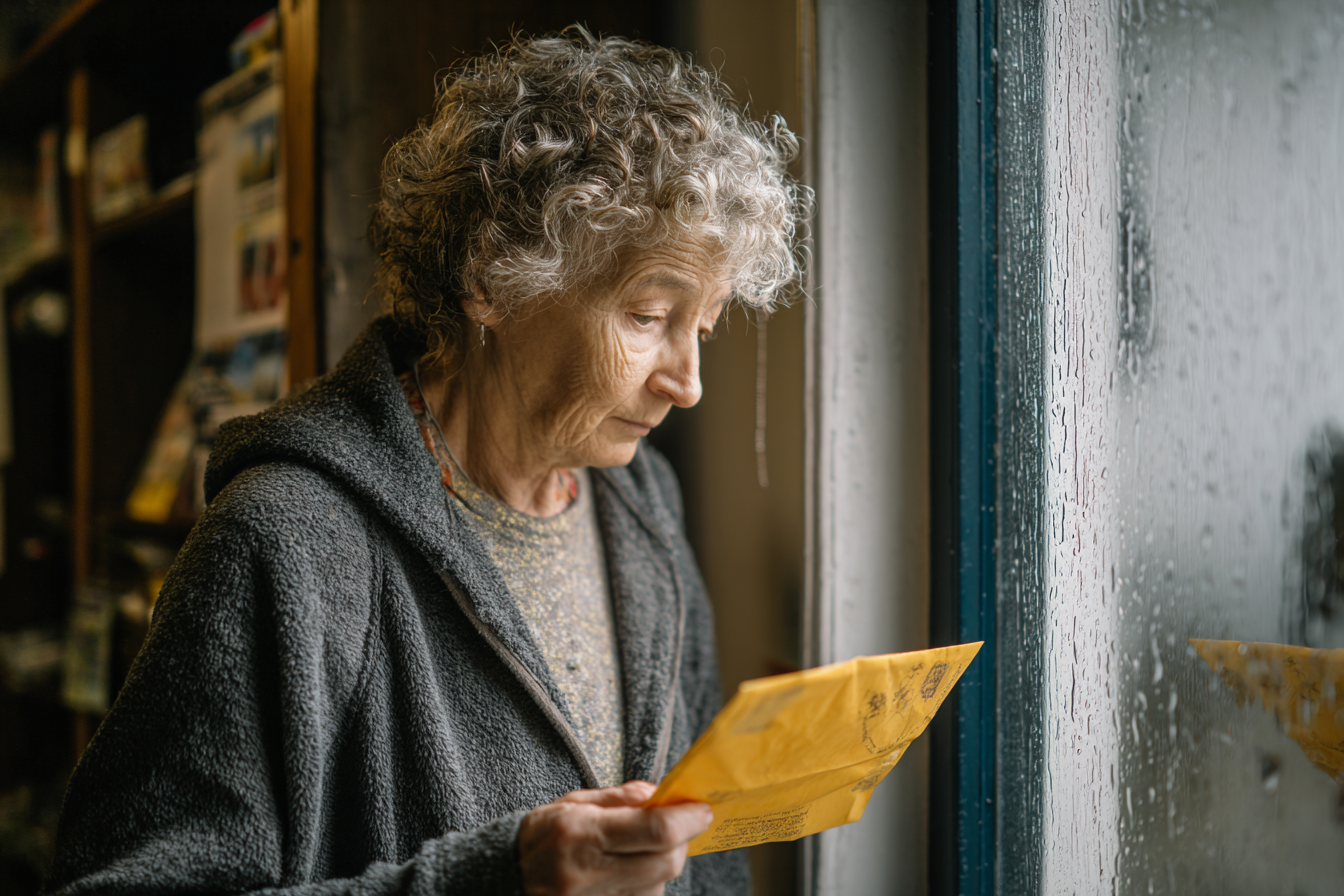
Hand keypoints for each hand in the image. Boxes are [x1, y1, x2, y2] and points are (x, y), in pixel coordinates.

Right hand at [518, 780, 712, 895]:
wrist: (504, 881)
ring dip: (662, 864)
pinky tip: (628, 873)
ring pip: (658, 885)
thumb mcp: (572, 803)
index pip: (655, 830)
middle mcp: (589, 873)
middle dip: (681, 841)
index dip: (688, 819)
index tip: (702, 809)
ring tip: (637, 851)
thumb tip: (661, 795)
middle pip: (665, 862)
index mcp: (582, 833)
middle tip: (678, 824)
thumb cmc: (540, 838)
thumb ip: (620, 799)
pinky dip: (648, 885)